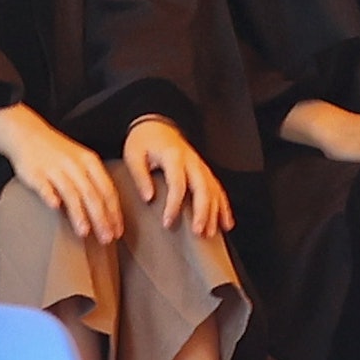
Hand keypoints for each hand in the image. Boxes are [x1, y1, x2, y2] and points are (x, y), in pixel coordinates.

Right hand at [0, 105, 123, 243]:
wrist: (28, 134)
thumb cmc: (58, 153)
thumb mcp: (81, 161)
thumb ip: (93, 182)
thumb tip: (108, 211)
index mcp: (90, 162)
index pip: (107, 190)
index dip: (114, 212)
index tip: (118, 231)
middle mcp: (76, 165)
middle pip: (93, 194)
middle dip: (101, 218)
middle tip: (107, 238)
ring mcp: (55, 168)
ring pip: (71, 192)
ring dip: (79, 213)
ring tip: (85, 232)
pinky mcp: (36, 172)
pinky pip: (44, 185)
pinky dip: (50, 196)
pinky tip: (54, 208)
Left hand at [123, 117, 233, 238]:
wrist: (156, 126)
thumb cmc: (143, 142)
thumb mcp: (134, 156)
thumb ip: (140, 176)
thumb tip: (149, 197)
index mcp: (173, 156)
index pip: (178, 183)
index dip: (174, 204)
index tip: (167, 222)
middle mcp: (192, 161)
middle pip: (203, 187)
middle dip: (203, 211)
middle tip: (198, 232)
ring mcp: (200, 166)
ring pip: (213, 190)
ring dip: (214, 212)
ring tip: (210, 233)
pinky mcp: (204, 171)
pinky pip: (218, 189)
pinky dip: (223, 206)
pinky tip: (225, 223)